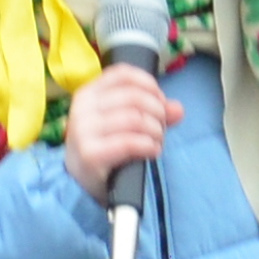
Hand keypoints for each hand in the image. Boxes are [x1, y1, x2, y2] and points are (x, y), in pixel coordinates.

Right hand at [62, 64, 177, 189]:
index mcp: (88, 93)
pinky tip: (152, 151)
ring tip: (157, 141)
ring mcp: (84, 131)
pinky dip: (149, 146)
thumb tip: (178, 109)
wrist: (80, 183)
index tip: (159, 101)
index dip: (148, 84)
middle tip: (161, 127)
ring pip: (134, 118)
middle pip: (133, 96)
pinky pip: (130, 142)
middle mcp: (83, 108)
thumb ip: (152, 111)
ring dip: (156, 130)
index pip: (123, 74)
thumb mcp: (123, 124)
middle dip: (157, 111)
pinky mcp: (91, 153)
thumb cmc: (104, 147)